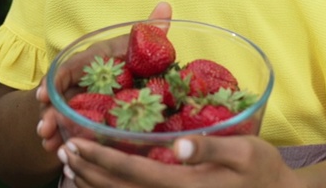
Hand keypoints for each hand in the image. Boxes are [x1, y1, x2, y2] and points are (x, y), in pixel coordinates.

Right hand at [36, 3, 174, 158]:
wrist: (123, 76)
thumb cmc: (131, 57)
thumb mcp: (140, 47)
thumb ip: (152, 32)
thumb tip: (166, 5)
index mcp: (93, 58)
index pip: (68, 67)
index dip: (54, 81)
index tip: (43, 95)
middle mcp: (81, 77)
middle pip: (59, 93)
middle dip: (49, 111)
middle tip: (44, 128)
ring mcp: (76, 97)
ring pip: (59, 111)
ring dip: (51, 127)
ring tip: (48, 143)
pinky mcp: (78, 115)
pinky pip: (66, 125)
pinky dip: (59, 137)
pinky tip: (54, 149)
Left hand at [59, 134, 301, 187]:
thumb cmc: (263, 170)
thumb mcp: (245, 150)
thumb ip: (209, 147)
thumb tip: (177, 145)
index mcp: (185, 185)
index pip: (131, 170)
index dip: (99, 157)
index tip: (74, 143)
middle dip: (87, 171)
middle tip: (62, 150)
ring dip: (92, 186)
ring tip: (70, 167)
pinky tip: (97, 185)